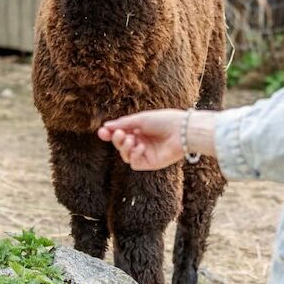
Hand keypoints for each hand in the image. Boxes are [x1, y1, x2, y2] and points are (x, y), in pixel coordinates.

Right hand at [97, 109, 216, 170]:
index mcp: (139, 130)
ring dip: (124, 147)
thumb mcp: (140, 119)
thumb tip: (105, 126)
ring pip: (125, 155)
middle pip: (121, 145)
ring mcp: (146, 153)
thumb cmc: (163, 121)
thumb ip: (122, 124)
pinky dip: (133, 155)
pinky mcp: (150, 163)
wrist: (181, 131)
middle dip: (117, 139)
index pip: (120, 133)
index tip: (101, 131)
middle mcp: (141, 142)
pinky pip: (134, 163)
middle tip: (119, 134)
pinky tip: (140, 147)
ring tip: (131, 139)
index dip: (110, 133)